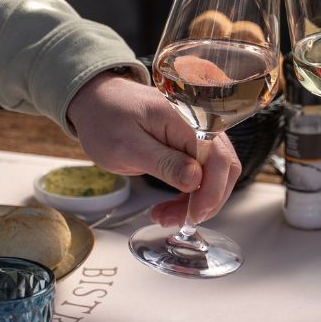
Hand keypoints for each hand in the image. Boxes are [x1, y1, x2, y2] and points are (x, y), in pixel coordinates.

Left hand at [66, 70, 240, 225]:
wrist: (96, 100)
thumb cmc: (105, 119)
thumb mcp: (127, 147)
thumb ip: (164, 163)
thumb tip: (196, 180)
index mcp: (186, 119)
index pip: (217, 158)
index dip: (211, 192)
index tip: (192, 216)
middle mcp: (200, 123)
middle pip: (224, 167)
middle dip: (206, 201)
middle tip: (178, 221)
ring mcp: (198, 133)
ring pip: (216, 172)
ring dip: (199, 200)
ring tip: (167, 216)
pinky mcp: (191, 143)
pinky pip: (203, 170)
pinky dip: (192, 193)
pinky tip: (173, 204)